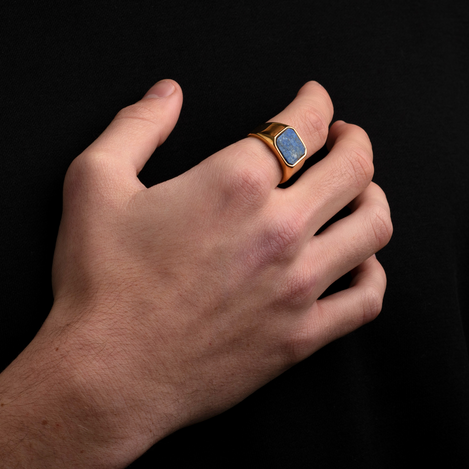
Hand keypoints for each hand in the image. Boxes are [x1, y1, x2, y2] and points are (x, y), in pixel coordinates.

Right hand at [50, 80, 391, 453]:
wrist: (106, 375)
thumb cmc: (99, 280)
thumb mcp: (95, 182)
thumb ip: (137, 125)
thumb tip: (169, 93)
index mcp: (237, 184)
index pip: (304, 125)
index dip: (317, 102)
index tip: (316, 99)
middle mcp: (280, 229)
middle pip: (353, 169)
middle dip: (355, 140)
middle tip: (347, 136)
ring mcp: (298, 286)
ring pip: (372, 228)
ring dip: (373, 197)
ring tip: (361, 191)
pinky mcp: (301, 336)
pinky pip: (367, 298)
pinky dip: (373, 271)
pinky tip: (358, 261)